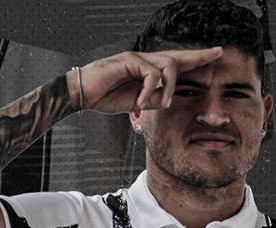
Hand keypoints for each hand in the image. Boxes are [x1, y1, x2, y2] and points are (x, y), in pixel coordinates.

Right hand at [69, 47, 223, 113]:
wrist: (80, 94)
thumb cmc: (103, 97)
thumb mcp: (134, 103)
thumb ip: (152, 100)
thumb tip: (169, 100)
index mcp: (145, 69)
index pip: (173, 62)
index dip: (193, 60)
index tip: (212, 57)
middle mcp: (143, 60)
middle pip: (176, 56)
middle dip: (198, 56)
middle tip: (217, 53)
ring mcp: (136, 58)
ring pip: (167, 65)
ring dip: (169, 87)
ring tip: (163, 104)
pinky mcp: (129, 60)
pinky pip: (150, 73)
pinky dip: (150, 90)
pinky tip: (141, 102)